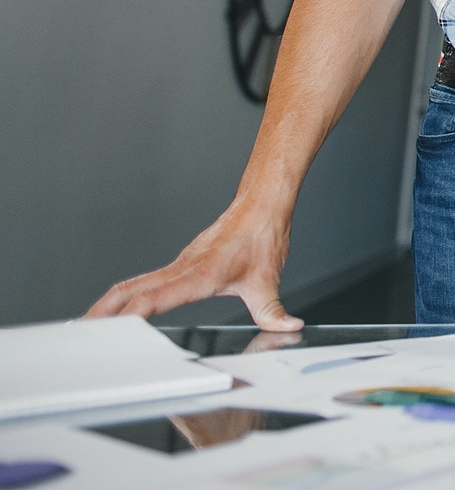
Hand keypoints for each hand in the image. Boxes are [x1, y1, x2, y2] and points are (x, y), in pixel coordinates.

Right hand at [85, 201, 299, 330]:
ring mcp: (177, 265)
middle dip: (102, 313)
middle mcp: (182, 269)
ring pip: (132, 284)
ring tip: (86, 326)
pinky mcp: (179, 264)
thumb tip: (288, 327)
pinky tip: (117, 309)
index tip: (113, 331)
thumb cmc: (261, 237)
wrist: (260, 206)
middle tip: (80, 334)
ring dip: (107, 305)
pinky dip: (123, 296)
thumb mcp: (268, 280)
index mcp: (199, 275)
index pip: (157, 297)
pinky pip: (144, 280)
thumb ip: (273, 311)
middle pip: (130, 291)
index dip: (133, 315)